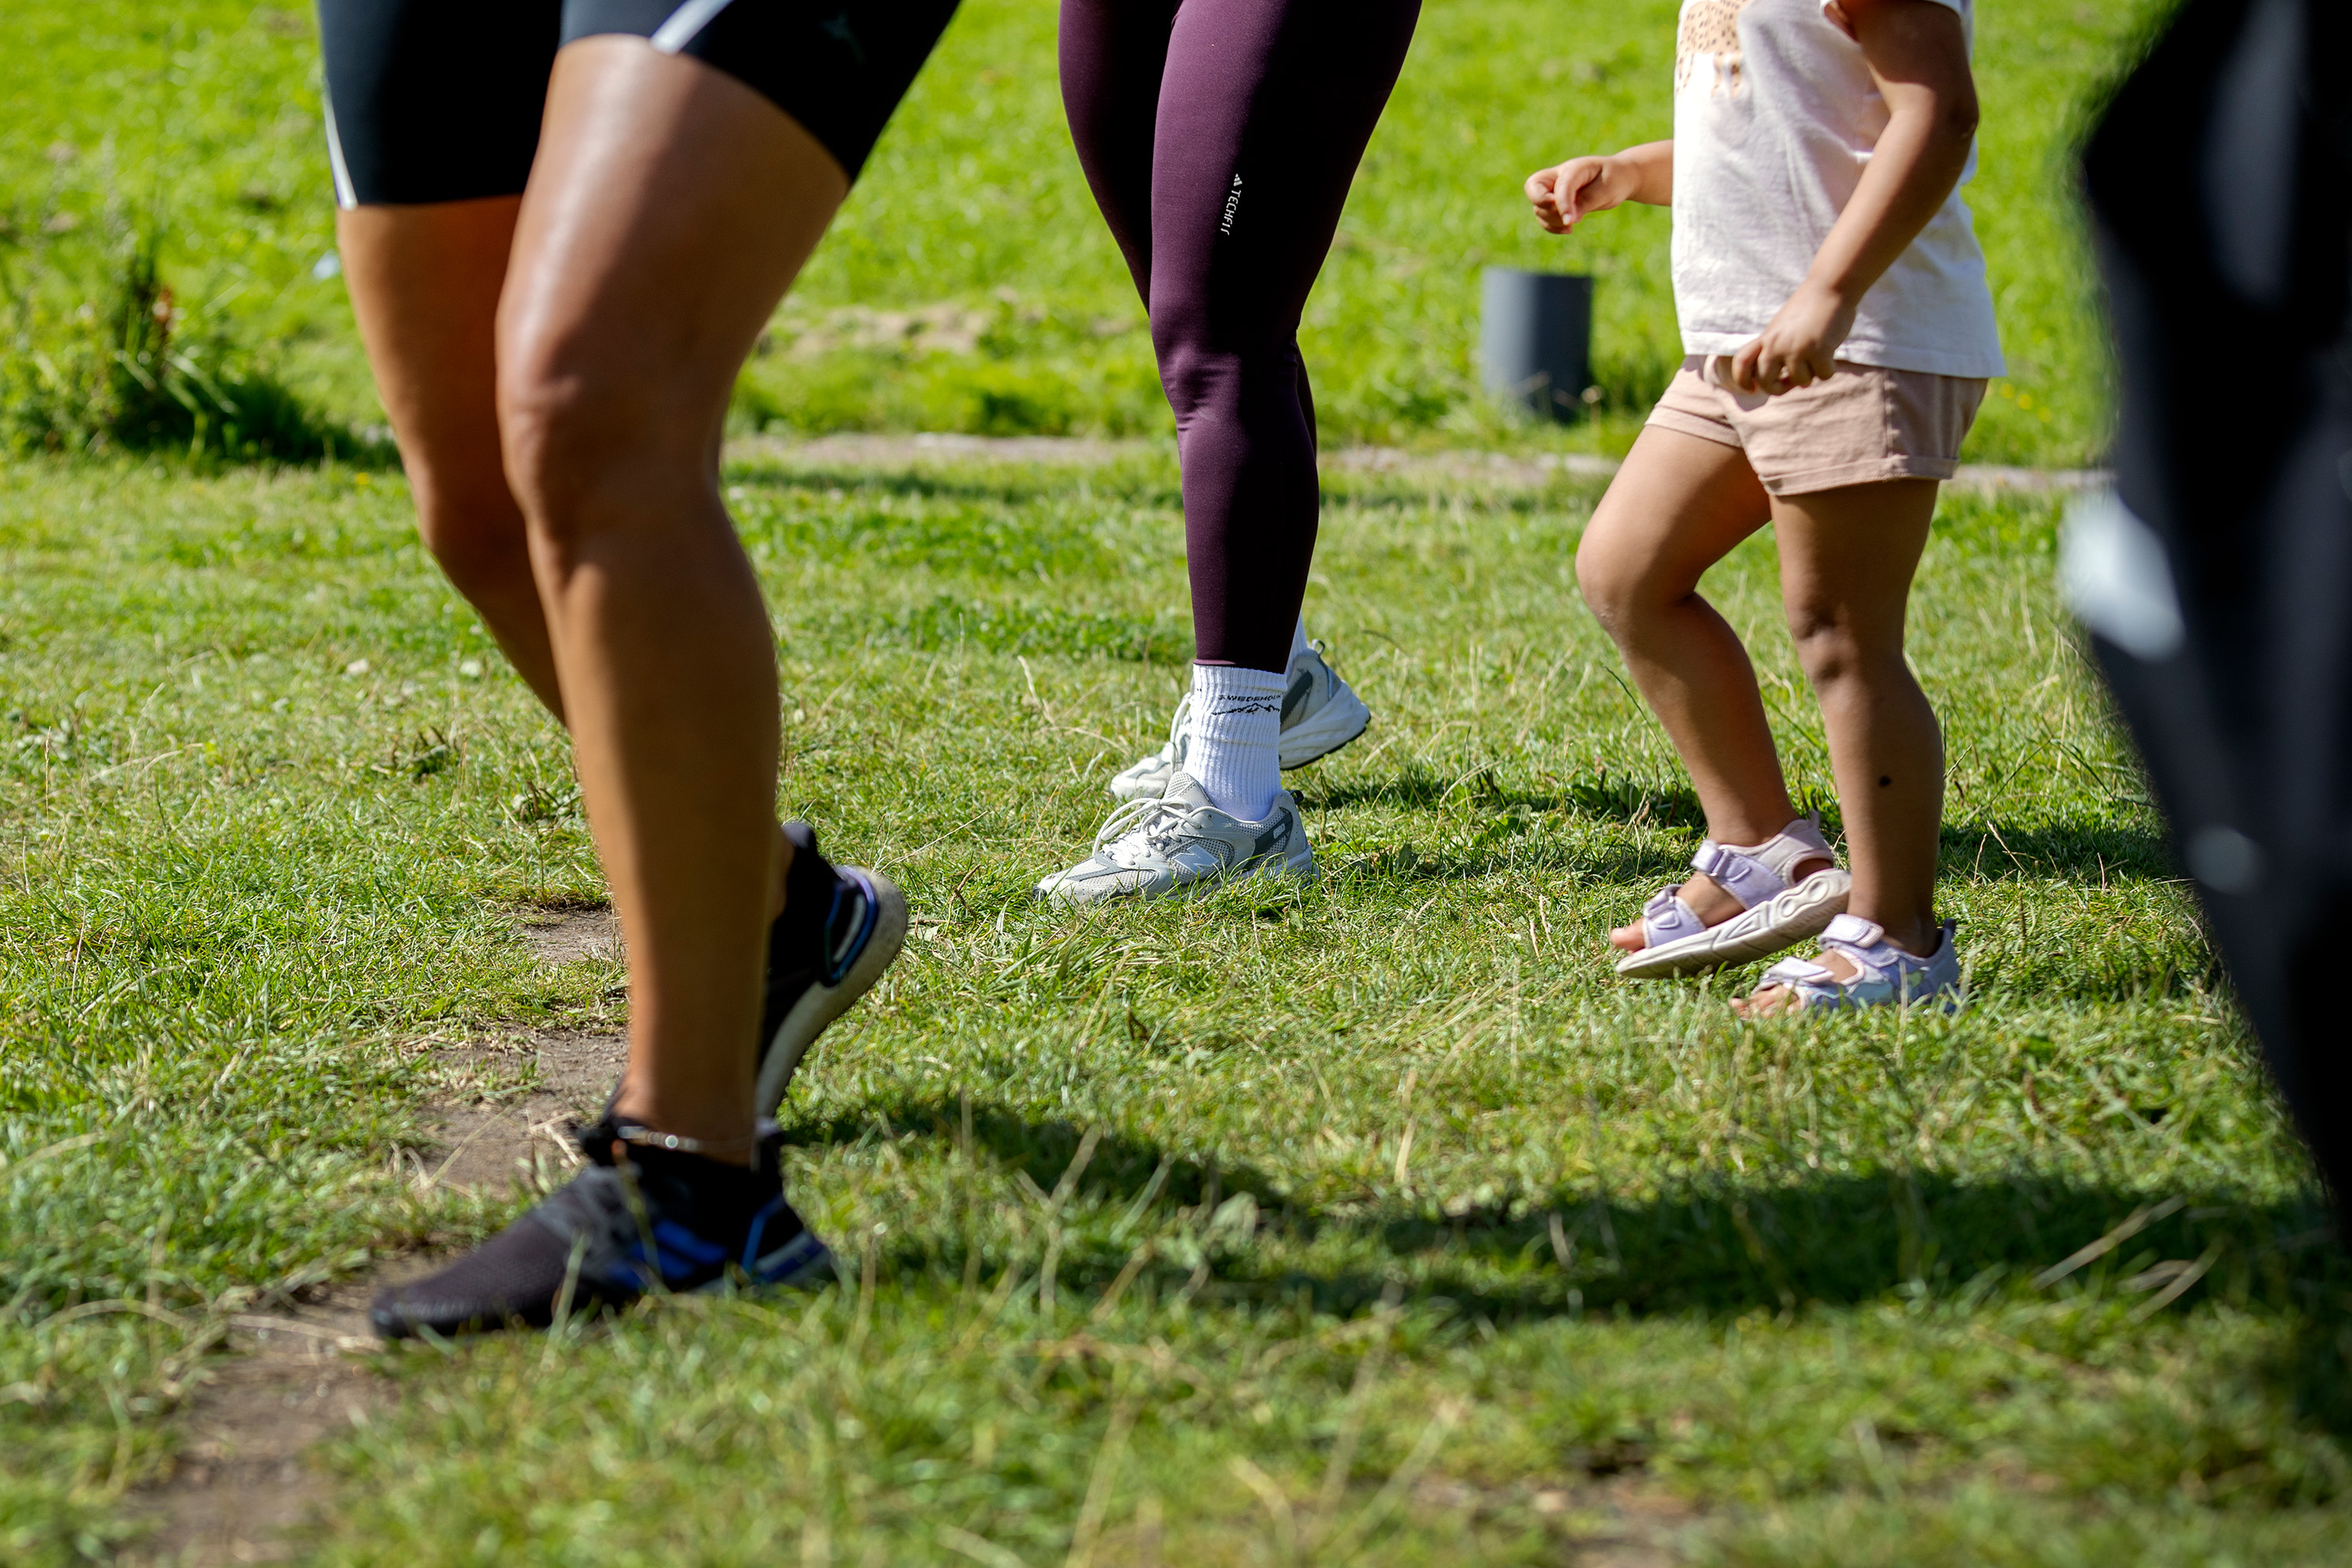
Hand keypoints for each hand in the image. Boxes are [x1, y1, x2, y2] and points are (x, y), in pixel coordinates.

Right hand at [1524, 156, 1622, 234]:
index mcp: (1573, 167)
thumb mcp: (1606, 190)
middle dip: (1545, 207)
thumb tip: (1568, 220)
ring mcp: (1553, 189)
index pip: (1561, 185)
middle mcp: (1558, 176)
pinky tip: (1568, 229)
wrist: (1617, 179)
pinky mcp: (1554, 203)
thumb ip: (1585, 202)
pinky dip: (1551, 226)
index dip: (1563, 204)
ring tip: (1573, 224)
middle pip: (1533, 188)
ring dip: (1552, 220)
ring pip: (1538, 207)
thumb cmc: (1613, 180)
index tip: (1570, 222)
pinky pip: (1542, 217)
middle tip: (1567, 217)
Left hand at [1729, 282, 1858, 394]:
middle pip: (1765, 380)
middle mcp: (1776, 344)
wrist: (1829, 287)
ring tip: (1817, 354)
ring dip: (1812, 373)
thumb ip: (1782, 352)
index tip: (1752, 389)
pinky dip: (1829, 369)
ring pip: (1800, 381)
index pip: (1742, 362)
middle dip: (1778, 389)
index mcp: (1766, 337)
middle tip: (1790, 384)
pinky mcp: (1818, 350)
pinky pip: (1823, 375)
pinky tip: (1830, 352)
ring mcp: (1796, 348)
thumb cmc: (1810, 308)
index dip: (1742, 380)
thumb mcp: (1784, 328)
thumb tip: (1797, 385)